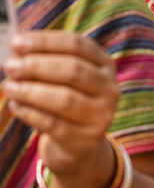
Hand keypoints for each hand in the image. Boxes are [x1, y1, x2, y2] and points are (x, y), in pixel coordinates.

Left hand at [2, 32, 118, 187]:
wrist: (78, 146)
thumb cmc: (65, 102)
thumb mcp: (62, 80)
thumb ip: (45, 63)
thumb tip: (17, 52)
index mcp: (104, 64)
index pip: (77, 45)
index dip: (46, 42)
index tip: (16, 42)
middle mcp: (109, 88)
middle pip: (73, 70)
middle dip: (37, 66)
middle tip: (10, 66)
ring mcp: (101, 115)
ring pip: (65, 99)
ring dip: (32, 91)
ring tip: (8, 88)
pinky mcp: (86, 139)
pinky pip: (53, 124)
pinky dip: (30, 113)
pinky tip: (15, 106)